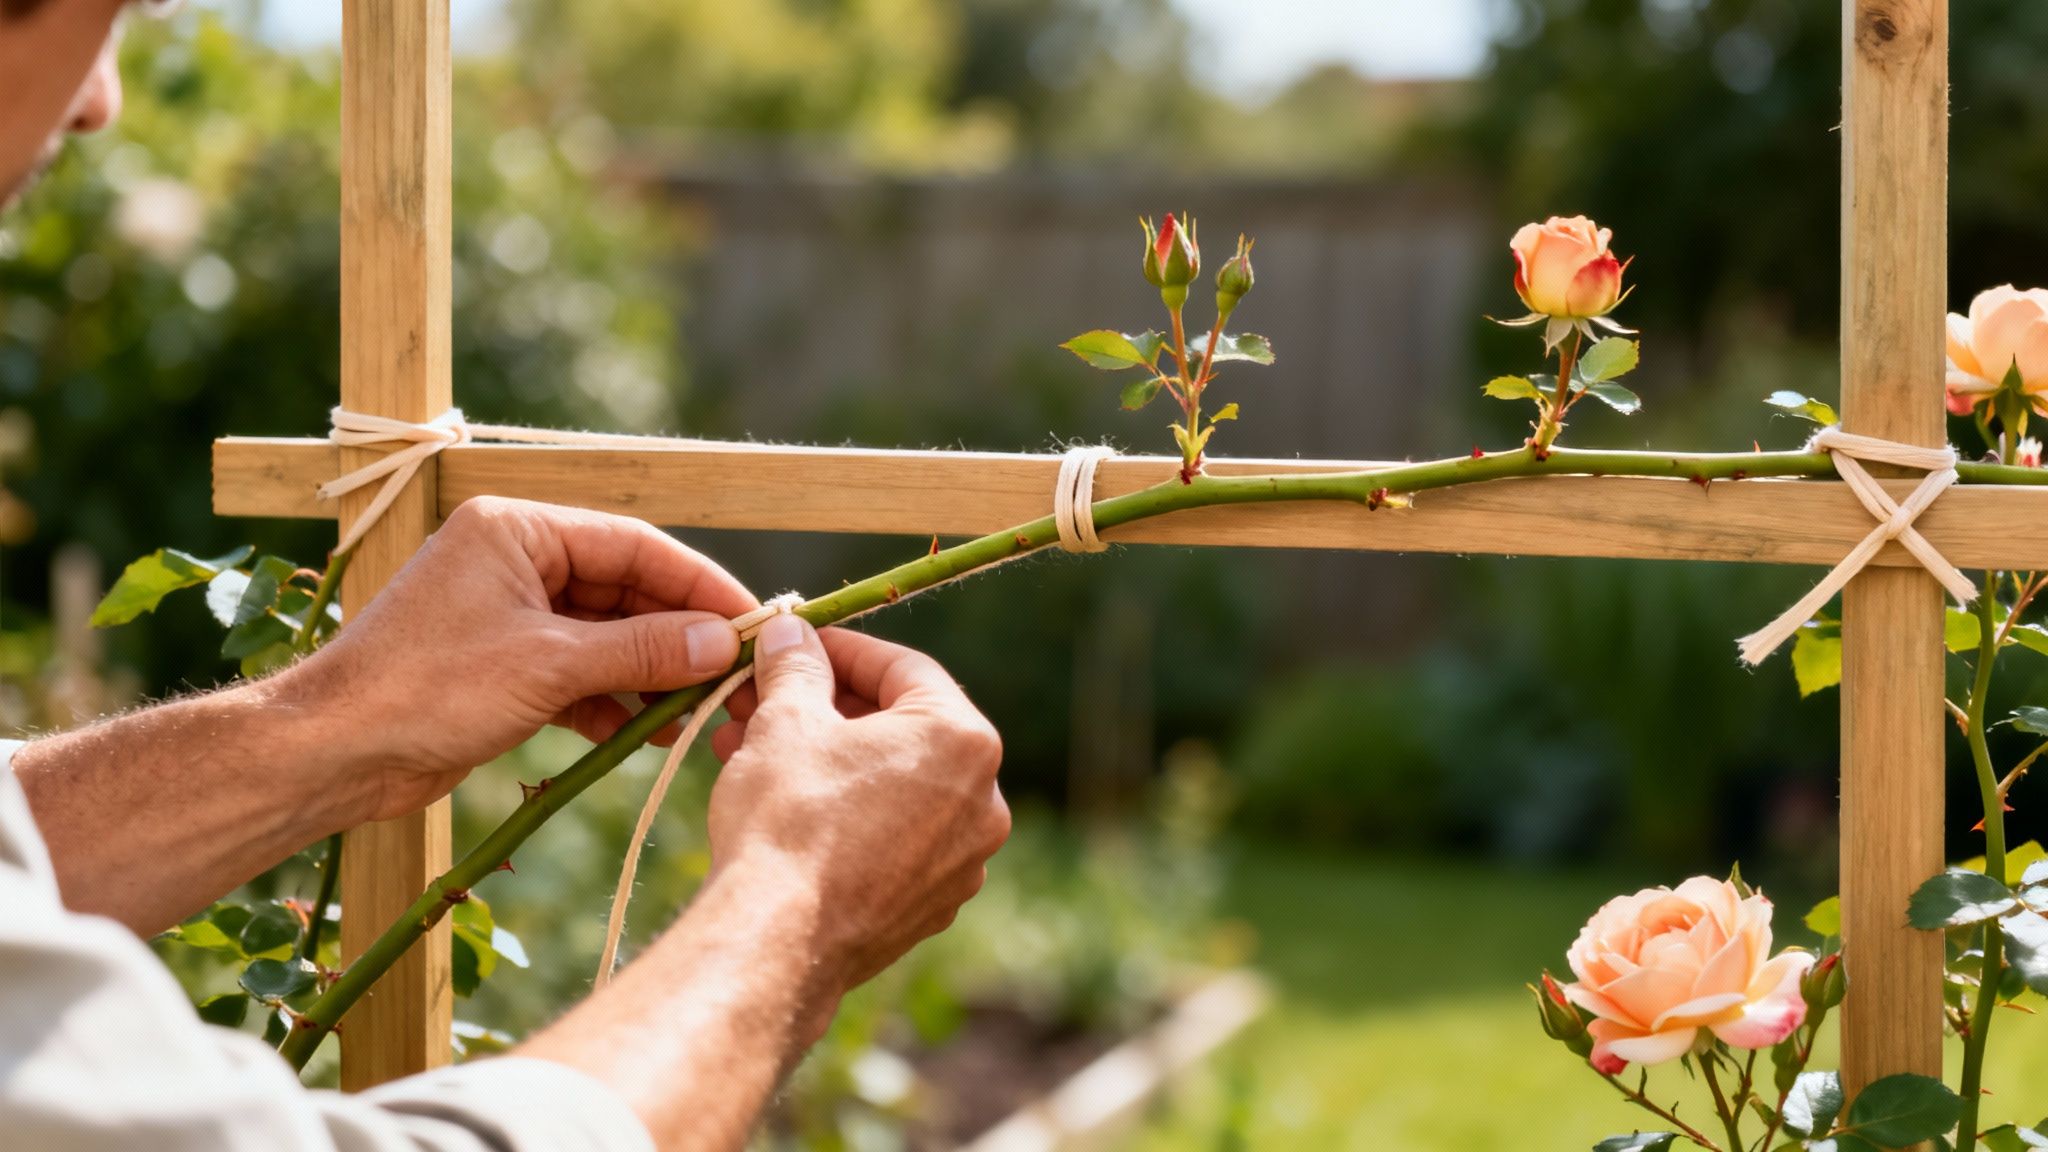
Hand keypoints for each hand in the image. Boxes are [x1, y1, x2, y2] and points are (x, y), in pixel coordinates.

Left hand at [286, 496, 758, 823]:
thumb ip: (639, 650)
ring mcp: (508, 615)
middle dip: (678, 634)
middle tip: (736, 672)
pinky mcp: (502, 667)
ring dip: (650, 672)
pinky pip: (578, 672)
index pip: (633, 543)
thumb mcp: (547, 665)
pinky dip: (612, 700)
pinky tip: (649, 732)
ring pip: (604, 635)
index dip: (699, 584)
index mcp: (517, 528)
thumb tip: (718, 643)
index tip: (751, 621)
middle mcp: (514, 560)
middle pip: (624, 589)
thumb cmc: (426, 689)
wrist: (332, 752)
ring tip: (700, 710)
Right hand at [707, 618, 1009, 1011]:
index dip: (840, 651)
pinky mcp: (932, 905)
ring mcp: (963, 860)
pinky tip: (788, 812)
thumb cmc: (788, 817)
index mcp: (963, 739)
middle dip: (823, 710)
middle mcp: (984, 800)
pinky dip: (847, 816)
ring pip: (892, 787)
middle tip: (762, 701)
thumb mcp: (785, 720)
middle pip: (899, 729)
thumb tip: (790, 632)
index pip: (903, 668)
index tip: (795, 646)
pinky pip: (892, 839)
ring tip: (753, 753)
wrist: (778, 941)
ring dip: (828, 762)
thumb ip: (796, 665)